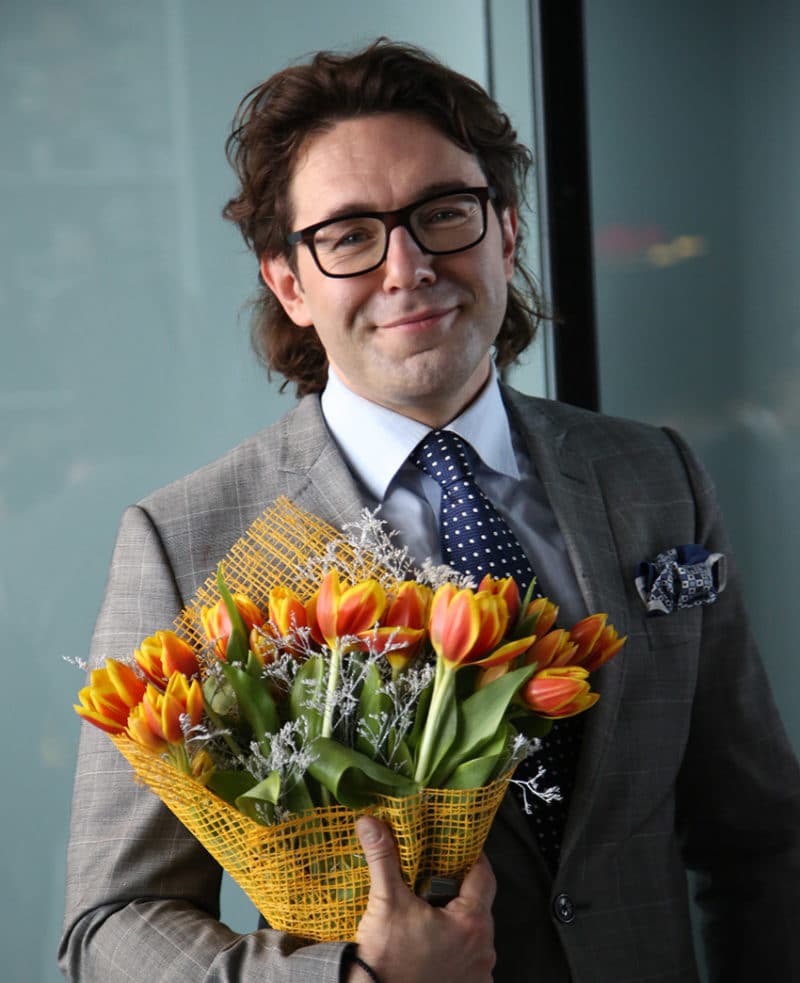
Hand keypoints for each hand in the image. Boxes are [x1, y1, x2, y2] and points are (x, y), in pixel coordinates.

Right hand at [350, 816, 495, 982]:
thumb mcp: (386, 901)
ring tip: (432, 913)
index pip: (484, 875)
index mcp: (471, 922)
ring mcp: (479, 974)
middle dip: (460, 892)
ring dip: (458, 923)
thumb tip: (371, 824)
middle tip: (437, 880)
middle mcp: (483, 950)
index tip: (460, 847)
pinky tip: (435, 944)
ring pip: (475, 935)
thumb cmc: (386, 960)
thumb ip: (383, 858)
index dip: (472, 857)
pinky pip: (470, 961)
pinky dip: (457, 950)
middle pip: (479, 906)